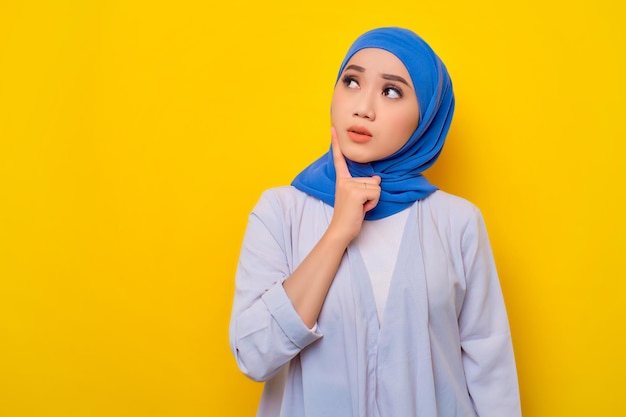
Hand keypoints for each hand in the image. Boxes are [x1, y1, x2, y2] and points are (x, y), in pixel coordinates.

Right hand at [328, 127, 380, 242]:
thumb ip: (365, 186)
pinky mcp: (355, 192)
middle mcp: (344, 180)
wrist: (340, 230)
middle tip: (359, 205)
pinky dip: (373, 203)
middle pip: (372, 179)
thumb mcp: (358, 198)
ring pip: (376, 186)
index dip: (336, 144)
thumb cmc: (349, 216)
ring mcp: (349, 186)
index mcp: (342, 180)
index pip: (339, 160)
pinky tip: (362, 209)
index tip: (333, 129)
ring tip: (360, 207)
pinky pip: (376, 192)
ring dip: (373, 199)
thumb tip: (377, 178)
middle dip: (371, 195)